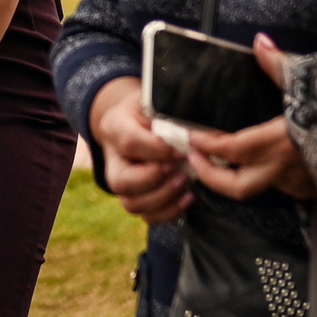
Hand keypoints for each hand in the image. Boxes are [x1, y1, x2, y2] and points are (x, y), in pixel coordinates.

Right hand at [91, 78, 191, 223]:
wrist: (137, 121)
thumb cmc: (152, 109)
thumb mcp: (157, 100)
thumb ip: (172, 111)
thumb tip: (204, 130)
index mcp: (115, 126)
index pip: (129, 142)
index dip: (156, 150)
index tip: (181, 151)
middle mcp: (113, 158)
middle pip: (122, 181)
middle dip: (155, 180)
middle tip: (180, 171)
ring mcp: (122, 181)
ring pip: (133, 203)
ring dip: (164, 198)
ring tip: (185, 183)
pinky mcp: (136, 197)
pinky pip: (147, 216)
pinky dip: (169, 211)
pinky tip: (187, 197)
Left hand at [186, 35, 316, 201]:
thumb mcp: (315, 82)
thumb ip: (281, 66)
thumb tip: (260, 42)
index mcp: (281, 141)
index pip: (231, 148)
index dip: (206, 144)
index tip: (189, 135)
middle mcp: (287, 169)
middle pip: (237, 187)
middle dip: (209, 177)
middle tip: (193, 158)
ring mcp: (302, 185)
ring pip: (259, 187)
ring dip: (237, 176)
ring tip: (221, 157)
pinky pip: (283, 186)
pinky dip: (266, 175)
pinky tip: (262, 159)